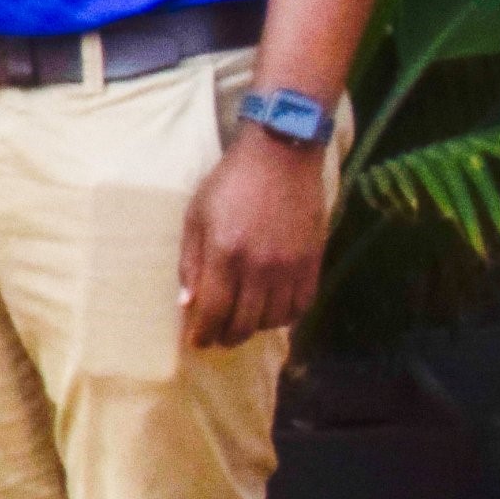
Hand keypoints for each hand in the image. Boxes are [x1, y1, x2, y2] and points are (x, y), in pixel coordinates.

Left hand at [182, 122, 334, 349]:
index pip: (214, 310)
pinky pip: (302, 304)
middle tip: (217, 339)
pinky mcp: (313, 260)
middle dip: (227, 337)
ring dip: (256, 328)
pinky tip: (272, 313)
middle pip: (245, 322)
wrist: (282, 156)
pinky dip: (286, 317)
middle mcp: (260, 265)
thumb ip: (191, 262)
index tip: (196, 342)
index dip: (203, 333)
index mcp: (226, 253)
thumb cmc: (231, 182)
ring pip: (275, 319)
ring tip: (242, 325)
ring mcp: (290, 265)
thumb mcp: (197, 216)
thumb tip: (186, 303)